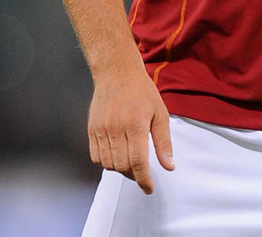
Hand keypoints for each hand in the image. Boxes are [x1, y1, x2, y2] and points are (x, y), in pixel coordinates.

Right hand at [88, 68, 174, 193]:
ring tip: (130, 162)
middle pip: (123, 166)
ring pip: (108, 164)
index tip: (149, 188)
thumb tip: (169, 166)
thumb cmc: (142, 92)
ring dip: (120, 170)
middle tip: (142, 173)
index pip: (138, 162)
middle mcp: (116, 129)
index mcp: (135, 125)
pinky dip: (106, 162)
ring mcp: (101, 129)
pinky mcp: (92, 129)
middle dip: (134, 175)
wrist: (117, 72)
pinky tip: (116, 155)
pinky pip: (96, 157)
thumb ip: (163, 142)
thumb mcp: (160, 113)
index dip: (144, 180)